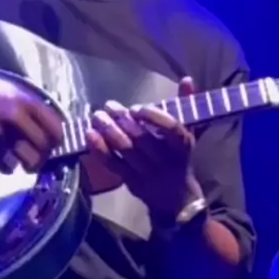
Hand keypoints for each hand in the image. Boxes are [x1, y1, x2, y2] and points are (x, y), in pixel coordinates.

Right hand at [0, 60, 63, 173]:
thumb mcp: (9, 89)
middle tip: (38, 157)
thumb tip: (48, 125)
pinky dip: (8, 167)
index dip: (58, 140)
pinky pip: (8, 167)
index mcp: (27, 99)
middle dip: (45, 156)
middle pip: (46, 147)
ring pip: (30, 160)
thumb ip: (28, 106)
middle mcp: (18, 115)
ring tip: (22, 161)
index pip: (58, 126)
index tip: (54, 145)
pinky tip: (3, 159)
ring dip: (28, 164)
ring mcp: (2, 132)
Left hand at [85, 77, 203, 227]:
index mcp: (183, 145)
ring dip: (109, 132)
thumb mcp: (189, 131)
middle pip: (143, 139)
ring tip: (97, 116)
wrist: (177, 199)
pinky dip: (99, 149)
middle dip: (123, 120)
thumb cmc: (180, 157)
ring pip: (126, 150)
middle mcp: (166, 160)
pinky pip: (113, 164)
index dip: (153, 117)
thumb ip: (185, 104)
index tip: (136, 108)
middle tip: (109, 106)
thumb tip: (187, 79)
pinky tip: (89, 135)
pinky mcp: (131, 181)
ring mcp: (147, 172)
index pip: (172, 129)